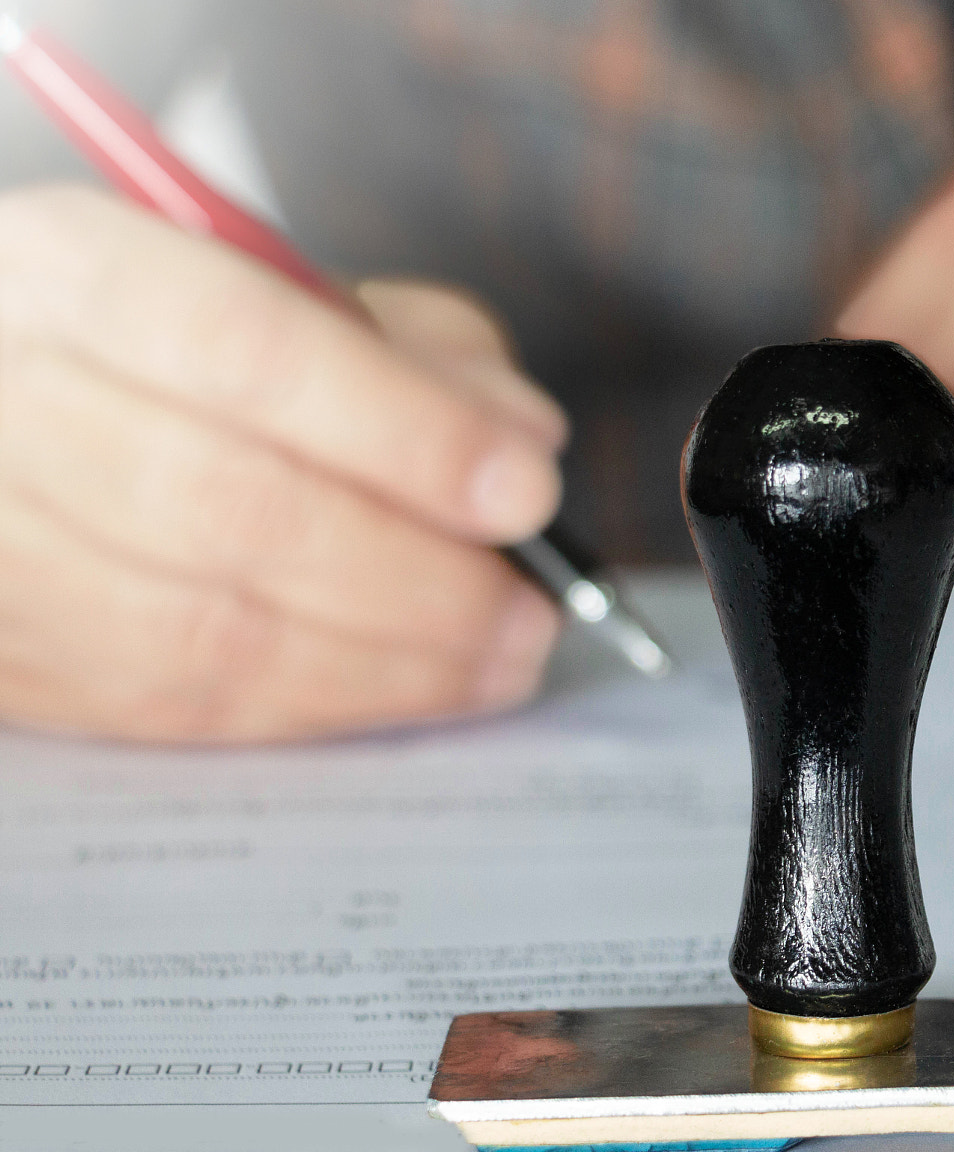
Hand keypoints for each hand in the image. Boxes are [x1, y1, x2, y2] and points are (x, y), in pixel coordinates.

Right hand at [0, 185, 566, 741]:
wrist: (3, 408)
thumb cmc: (162, 346)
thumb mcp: (278, 293)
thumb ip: (408, 348)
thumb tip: (520, 435)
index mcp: (73, 272)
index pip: (249, 351)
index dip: (405, 432)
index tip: (526, 489)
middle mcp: (4, 403)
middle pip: (229, 509)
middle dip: (417, 575)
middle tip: (532, 605)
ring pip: (201, 634)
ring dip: (386, 664)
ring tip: (499, 658)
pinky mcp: (4, 660)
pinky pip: (172, 708)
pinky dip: (318, 703)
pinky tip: (412, 687)